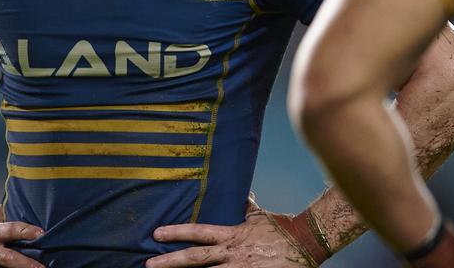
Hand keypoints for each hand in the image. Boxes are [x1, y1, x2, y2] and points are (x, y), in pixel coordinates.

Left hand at [148, 199, 320, 267]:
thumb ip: (248, 207)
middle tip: (148, 265)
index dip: (177, 232)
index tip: (157, 234)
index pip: (199, 232)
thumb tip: (243, 193)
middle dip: (170, 261)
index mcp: (232, 235)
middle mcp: (231, 253)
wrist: (305, 242)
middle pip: (195, 258)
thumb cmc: (282, 228)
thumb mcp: (260, 217)